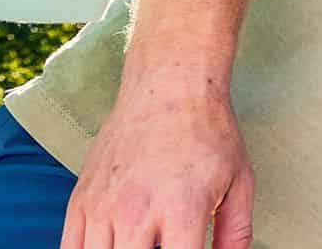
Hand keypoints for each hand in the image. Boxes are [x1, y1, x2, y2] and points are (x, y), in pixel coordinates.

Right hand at [60, 78, 253, 248]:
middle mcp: (136, 213)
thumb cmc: (209, 134)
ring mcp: (102, 208)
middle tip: (164, 246)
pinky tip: (111, 247)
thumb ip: (235, 233)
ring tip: (141, 243)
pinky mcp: (80, 202)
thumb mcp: (241, 183)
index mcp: (182, 211)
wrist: (169, 88)